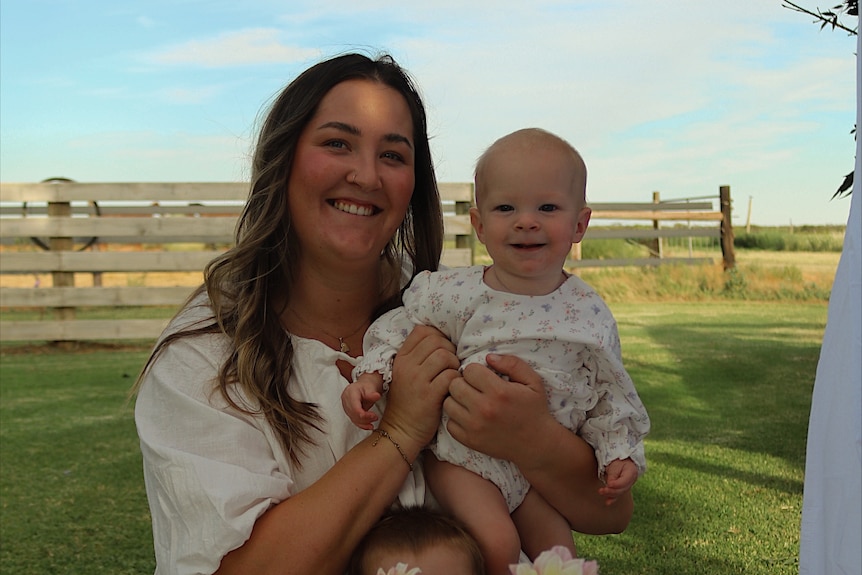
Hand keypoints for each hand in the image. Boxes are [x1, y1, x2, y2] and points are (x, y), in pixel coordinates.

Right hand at [341, 382, 380, 430]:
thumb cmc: (367, 386)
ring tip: (373, 422)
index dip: (364, 415)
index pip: (355, 408)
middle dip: (365, 419)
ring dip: (363, 423)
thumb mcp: (371, 387)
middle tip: (375, 418)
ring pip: (353, 418)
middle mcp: (345, 400)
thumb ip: (372, 393)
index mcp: (350, 392)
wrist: (365, 385)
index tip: (374, 416)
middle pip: (353, 414)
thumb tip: (377, 396)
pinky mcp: (348, 411)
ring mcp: (346, 406)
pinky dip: (361, 424)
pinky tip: (368, 426)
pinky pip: (354, 419)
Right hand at [381, 325, 458, 448]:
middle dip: (450, 350)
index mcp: (401, 358)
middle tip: (451, 365)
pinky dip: (457, 381)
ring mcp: (417, 380)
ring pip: (445, 356)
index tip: (442, 350)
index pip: (423, 331)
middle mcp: (407, 366)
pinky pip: (450, 376)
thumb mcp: (404, 374)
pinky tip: (453, 389)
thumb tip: (442, 339)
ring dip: (454, 365)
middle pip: (437, 341)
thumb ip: (418, 356)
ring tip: (452, 377)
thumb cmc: (408, 402)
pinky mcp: (428, 396)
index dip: (438, 336)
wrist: (400, 431)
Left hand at [444, 353, 553, 464]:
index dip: (476, 371)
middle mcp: (484, 409)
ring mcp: (474, 427)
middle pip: (454, 385)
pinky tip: (469, 417)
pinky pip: (449, 424)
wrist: (536, 445)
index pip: (469, 370)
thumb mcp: (533, 382)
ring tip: (470, 402)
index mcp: (499, 392)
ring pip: (448, 403)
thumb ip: (512, 364)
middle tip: (474, 389)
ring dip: (457, 400)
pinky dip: (457, 420)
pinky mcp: (469, 440)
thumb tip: (488, 357)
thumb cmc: (534, 410)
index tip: (483, 378)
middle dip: (463, 383)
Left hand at [599, 458, 638, 505]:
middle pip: (622, 489)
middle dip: (611, 491)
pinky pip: (618, 495)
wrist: (622, 461)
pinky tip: (607, 502)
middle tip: (602, 490)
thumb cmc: (618, 462)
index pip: (624, 481)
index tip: (609, 484)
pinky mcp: (622, 489)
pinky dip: (612, 499)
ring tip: (601, 492)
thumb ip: (612, 476)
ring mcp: (627, 486)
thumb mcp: (615, 466)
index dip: (616, 484)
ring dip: (610, 494)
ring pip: (619, 493)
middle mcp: (631, 481)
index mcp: (632, 472)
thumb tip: (609, 486)